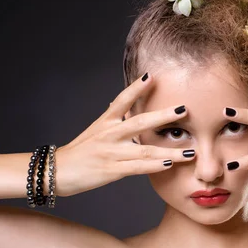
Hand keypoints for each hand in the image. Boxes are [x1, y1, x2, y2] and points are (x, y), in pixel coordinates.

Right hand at [55, 72, 195, 195]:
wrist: (56, 171)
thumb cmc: (80, 151)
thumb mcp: (96, 130)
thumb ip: (113, 119)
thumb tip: (125, 106)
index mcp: (106, 121)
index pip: (122, 100)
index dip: (136, 87)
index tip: (152, 75)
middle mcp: (109, 134)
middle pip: (139, 122)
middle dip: (163, 116)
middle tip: (184, 109)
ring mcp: (111, 152)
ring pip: (144, 150)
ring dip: (170, 151)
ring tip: (190, 150)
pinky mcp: (111, 170)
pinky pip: (137, 168)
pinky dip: (154, 166)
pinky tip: (169, 164)